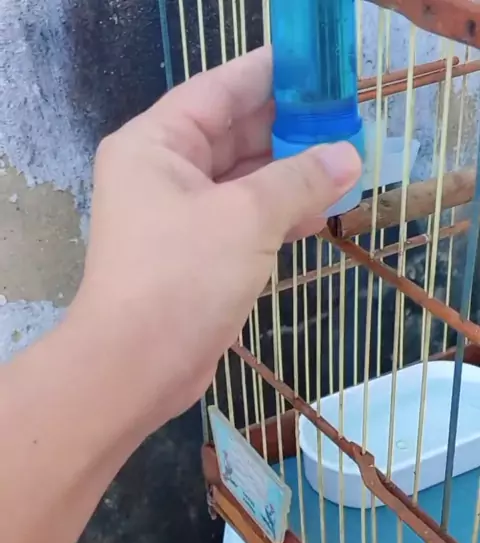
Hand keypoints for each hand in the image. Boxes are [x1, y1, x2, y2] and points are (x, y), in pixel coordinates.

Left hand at [71, 46, 360, 434]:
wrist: (137, 367)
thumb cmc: (182, 277)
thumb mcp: (246, 217)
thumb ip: (299, 179)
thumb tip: (347, 156)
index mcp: (157, 144)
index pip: (221, 91)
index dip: (273, 77)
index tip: (324, 73)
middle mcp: (162, 174)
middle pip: (233, 135)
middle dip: (290, 131)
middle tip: (348, 124)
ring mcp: (178, 219)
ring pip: (242, 182)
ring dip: (290, 177)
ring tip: (346, 167)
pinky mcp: (196, 258)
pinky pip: (242, 222)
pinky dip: (278, 217)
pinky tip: (320, 214)